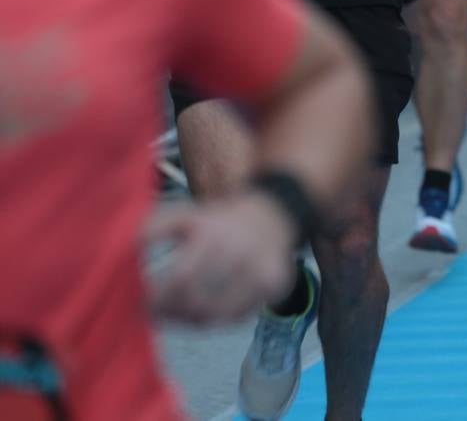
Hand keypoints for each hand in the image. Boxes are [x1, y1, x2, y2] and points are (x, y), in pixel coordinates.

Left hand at [144, 192, 296, 324]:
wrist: (271, 216)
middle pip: (199, 302)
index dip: (159, 299)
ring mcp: (262, 272)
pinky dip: (218, 319)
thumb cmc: (218, 221)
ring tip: (178, 315)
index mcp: (214, 235)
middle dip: (172, 314)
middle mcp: (241, 254)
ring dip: (191, 321)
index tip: (142, 305)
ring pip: (218, 316)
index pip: (181, 280)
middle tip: (158, 314)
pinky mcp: (275, 287)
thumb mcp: (185, 216)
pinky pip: (238, 318)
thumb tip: (122, 251)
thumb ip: (153, 229)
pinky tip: (205, 310)